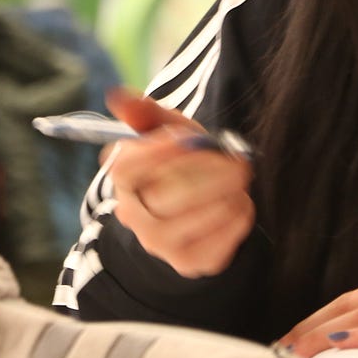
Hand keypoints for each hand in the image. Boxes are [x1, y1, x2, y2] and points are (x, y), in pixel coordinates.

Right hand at [104, 88, 253, 277]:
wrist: (198, 210)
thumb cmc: (183, 162)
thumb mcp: (169, 132)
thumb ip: (147, 113)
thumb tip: (117, 94)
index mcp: (123, 181)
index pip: (125, 167)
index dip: (155, 151)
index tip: (188, 137)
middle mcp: (134, 216)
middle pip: (165, 196)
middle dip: (210, 175)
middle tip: (240, 163)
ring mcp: (160, 245)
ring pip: (194, 221)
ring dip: (227, 196)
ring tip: (240, 183)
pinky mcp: (189, 263)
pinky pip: (217, 243)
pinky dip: (237, 220)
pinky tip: (240, 205)